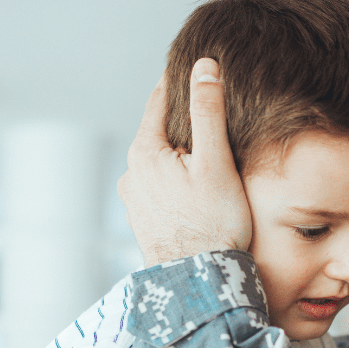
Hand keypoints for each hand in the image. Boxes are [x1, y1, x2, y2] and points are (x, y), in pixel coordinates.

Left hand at [116, 58, 251, 265]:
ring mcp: (135, 201)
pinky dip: (174, 181)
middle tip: (204, 106)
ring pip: (158, 163)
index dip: (179, 81)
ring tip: (203, 152)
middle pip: (158, 133)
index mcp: (145, 152)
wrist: (200, 282)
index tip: (192, 65)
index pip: (159, 101)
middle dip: (180, 121)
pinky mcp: (144, 222)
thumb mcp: (216, 161)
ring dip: (177, 155)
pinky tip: (194, 189)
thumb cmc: (213, 224)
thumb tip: (204, 66)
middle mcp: (132, 174)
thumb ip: (208, 111)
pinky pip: (159, 189)